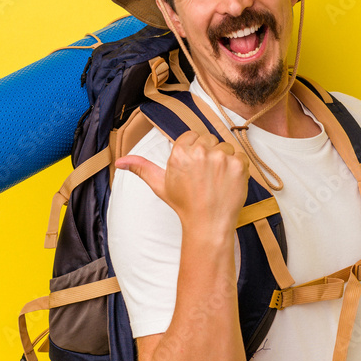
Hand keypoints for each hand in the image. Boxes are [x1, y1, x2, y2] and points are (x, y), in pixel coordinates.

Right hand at [115, 131, 248, 231]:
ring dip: (224, 160)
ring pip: (225, 147)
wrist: (208, 224)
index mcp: (180, 153)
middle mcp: (200, 152)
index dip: (194, 151)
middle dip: (208, 154)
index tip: (195, 168)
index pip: (192, 136)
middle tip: (205, 176)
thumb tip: (119, 162)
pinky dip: (237, 167)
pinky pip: (240, 155)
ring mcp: (221, 158)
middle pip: (209, 139)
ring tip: (216, 180)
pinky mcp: (238, 165)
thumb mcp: (160, 185)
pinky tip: (228, 182)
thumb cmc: (184, 204)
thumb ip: (141, 168)